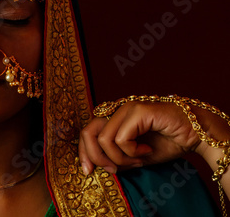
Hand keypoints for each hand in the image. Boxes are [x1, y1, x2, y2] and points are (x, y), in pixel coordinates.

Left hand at [78, 100, 200, 174]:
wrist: (195, 134)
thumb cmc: (167, 142)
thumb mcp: (136, 156)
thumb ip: (116, 158)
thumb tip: (97, 166)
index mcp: (113, 119)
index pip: (87, 133)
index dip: (84, 153)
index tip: (89, 171)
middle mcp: (116, 110)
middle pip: (88, 132)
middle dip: (95, 156)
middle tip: (112, 170)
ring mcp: (126, 108)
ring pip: (105, 138)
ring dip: (120, 157)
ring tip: (138, 159)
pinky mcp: (138, 111)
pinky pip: (122, 138)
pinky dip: (132, 151)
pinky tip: (147, 150)